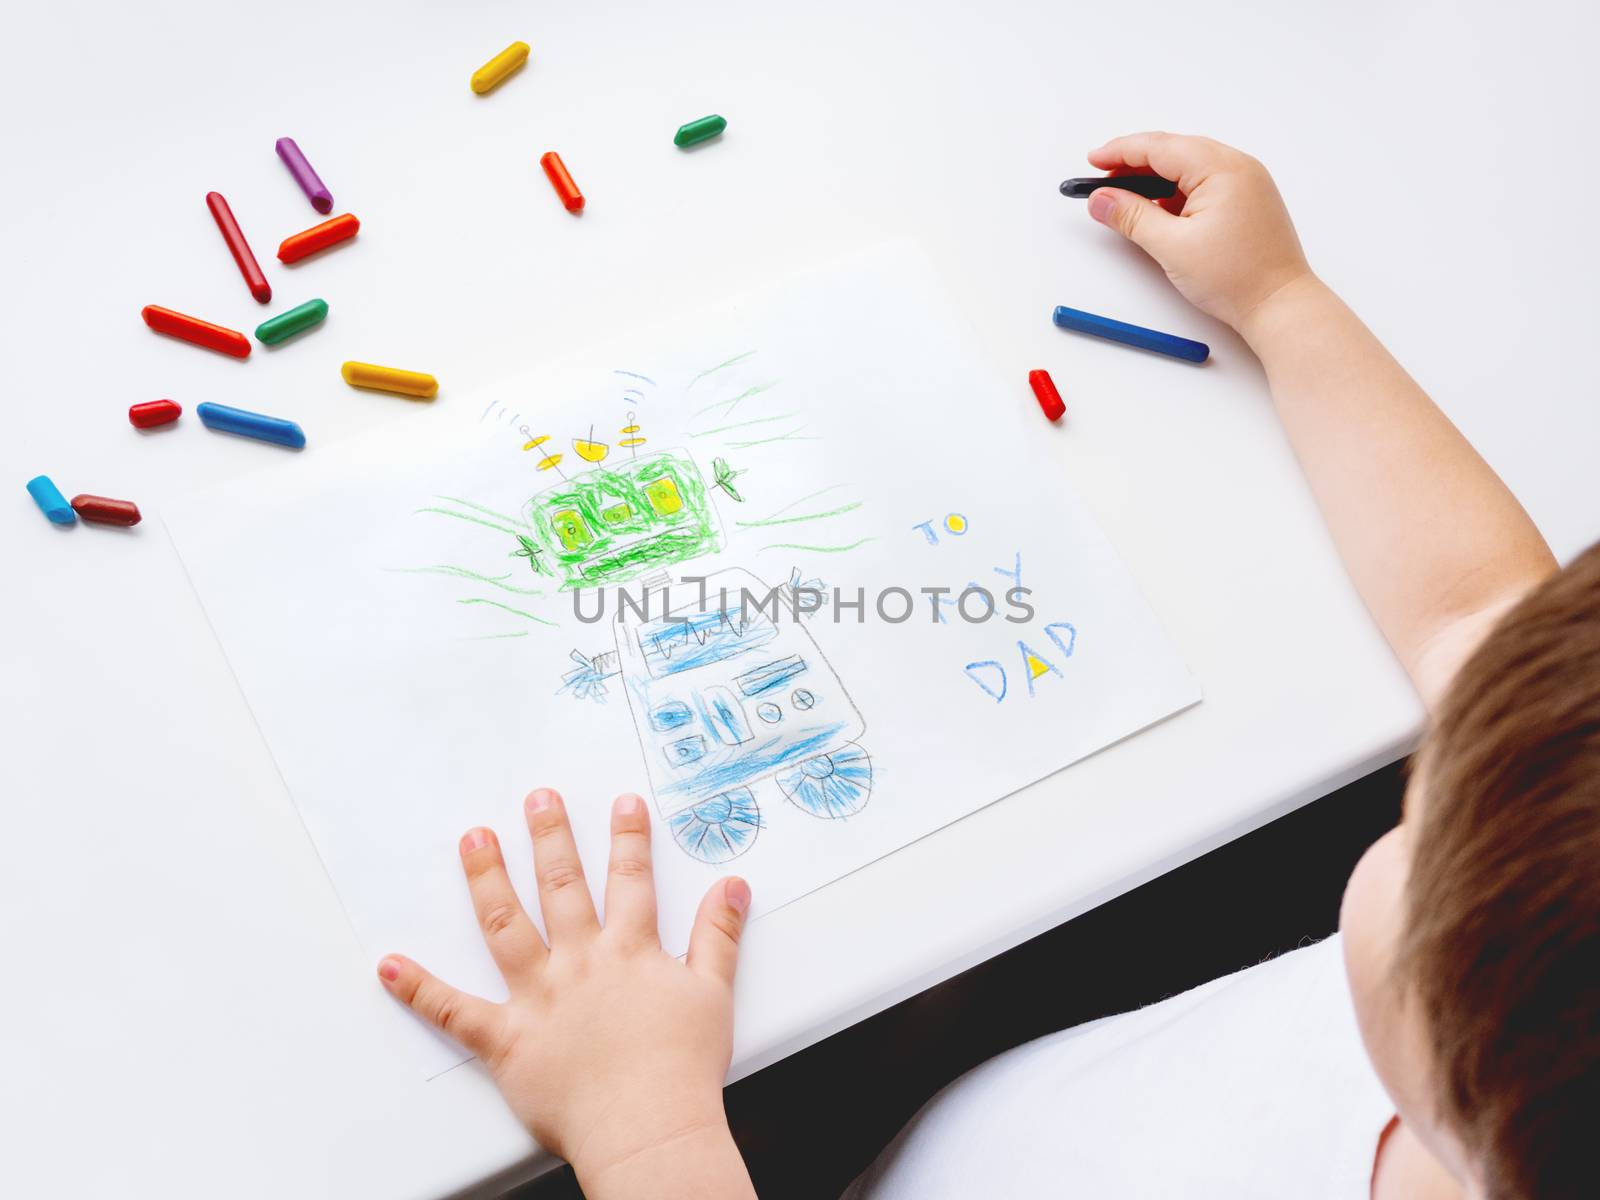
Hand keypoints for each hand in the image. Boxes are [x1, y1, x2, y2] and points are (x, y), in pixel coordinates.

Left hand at [377, 789, 756, 1197]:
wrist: (648, 1128)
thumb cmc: (682, 1070)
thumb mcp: (714, 994)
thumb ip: (719, 935)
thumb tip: (732, 888)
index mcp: (630, 952)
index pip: (629, 880)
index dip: (627, 838)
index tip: (622, 804)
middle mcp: (580, 964)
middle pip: (562, 887)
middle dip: (550, 837)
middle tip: (537, 799)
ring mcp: (538, 998)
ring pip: (506, 927)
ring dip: (487, 879)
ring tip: (475, 840)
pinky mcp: (507, 1040)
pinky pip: (454, 1011)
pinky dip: (418, 989)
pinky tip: (389, 965)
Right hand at [1084, 132, 1314, 333]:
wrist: (1280, 305)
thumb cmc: (1239, 279)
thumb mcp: (1172, 247)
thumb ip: (1131, 218)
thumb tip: (1101, 200)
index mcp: (1222, 168)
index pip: (1160, 147)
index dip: (1121, 152)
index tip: (1093, 160)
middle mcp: (1237, 167)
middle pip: (1174, 151)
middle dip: (1135, 163)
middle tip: (1102, 182)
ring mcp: (1246, 182)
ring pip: (1189, 167)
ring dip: (1155, 179)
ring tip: (1126, 199)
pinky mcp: (1247, 200)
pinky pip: (1204, 183)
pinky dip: (1176, 192)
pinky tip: (1158, 210)